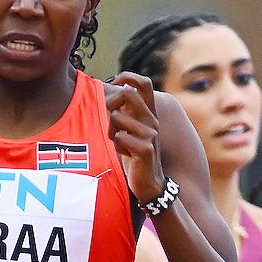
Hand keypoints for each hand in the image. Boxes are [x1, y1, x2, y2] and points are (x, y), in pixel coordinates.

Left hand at [104, 72, 165, 204]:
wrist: (149, 183)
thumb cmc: (133, 155)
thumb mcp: (129, 129)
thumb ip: (123, 112)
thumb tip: (108, 93)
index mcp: (149, 113)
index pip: (144, 83)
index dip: (127, 77)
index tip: (113, 84)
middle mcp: (152, 119)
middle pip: (128, 93)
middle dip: (111, 103)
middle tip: (109, 120)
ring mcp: (151, 133)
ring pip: (117, 117)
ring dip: (110, 130)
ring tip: (118, 143)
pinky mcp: (146, 149)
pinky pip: (119, 137)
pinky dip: (116, 145)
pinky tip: (124, 154)